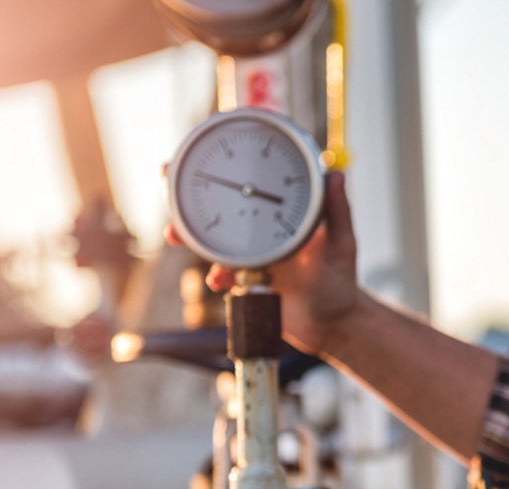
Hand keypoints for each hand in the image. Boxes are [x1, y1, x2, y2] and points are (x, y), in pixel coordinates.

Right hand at [165, 170, 362, 356]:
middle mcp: (264, 226)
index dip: (231, 156)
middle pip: (222, 200)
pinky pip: (220, 271)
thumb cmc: (341, 282)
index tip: (209, 141)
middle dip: (191, 190)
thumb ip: (339, 213)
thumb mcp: (341, 246)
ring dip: (189, 233)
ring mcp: (252, 251)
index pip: (257, 174)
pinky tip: (218, 279)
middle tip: (167, 179)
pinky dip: (215, 274)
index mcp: (287, 209)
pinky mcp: (243, 276)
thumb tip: (336, 175)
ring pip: (213, 235)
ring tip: (174, 234)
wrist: (330, 326)